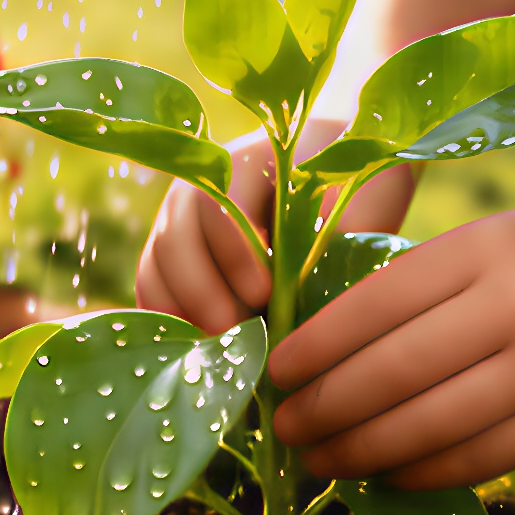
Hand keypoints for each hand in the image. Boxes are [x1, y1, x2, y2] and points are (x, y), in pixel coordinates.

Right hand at [135, 125, 417, 334]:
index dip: (233, 254)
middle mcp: (199, 187)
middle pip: (172, 237)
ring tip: (222, 349)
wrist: (346, 170)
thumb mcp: (361, 205)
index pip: (216, 206)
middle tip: (235, 333)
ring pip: (155, 267)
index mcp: (246, 162)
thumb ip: (337, 243)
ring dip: (182, 313)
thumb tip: (310, 308)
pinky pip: (154, 290)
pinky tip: (204, 352)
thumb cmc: (358, 187)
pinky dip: (171, 322)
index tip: (265, 294)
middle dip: (200, 292)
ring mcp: (179, 221)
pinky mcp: (174, 257)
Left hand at [268, 199, 514, 488]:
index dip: (315, 348)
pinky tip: (386, 474)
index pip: (375, 305)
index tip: (276, 373)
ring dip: (363, 451)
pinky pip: (481, 458)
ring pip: (433, 425)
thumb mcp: (484, 242)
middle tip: (285, 428)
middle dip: (326, 409)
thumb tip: (317, 354)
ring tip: (321, 459)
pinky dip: (423, 473)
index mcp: (482, 249)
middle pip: (395, 372)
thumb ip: (414, 287)